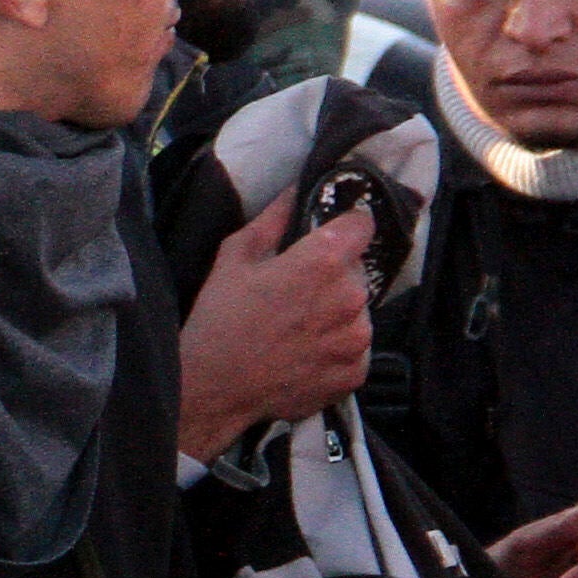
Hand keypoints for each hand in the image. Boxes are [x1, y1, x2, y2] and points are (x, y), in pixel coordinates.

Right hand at [175, 194, 378, 462]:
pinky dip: (336, 348)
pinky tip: (305, 352)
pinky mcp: (356, 373)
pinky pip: (355, 348)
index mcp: (324, 261)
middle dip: (334, 274)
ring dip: (337, 312)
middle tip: (298, 291)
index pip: (363, 224)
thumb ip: (275, 217)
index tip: (332, 234)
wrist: (214, 388)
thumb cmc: (221, 318)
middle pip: (357, 271)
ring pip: (358, 311)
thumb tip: (298, 189)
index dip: (346, 225)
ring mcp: (356, 339)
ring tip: (299, 327)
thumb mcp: (236, 255)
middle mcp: (350, 298)